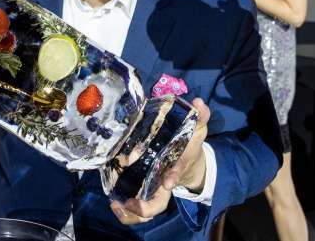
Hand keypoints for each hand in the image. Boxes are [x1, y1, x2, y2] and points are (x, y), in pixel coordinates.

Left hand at [110, 98, 210, 224]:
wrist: (191, 163)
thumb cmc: (189, 145)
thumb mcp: (197, 129)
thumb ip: (200, 116)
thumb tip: (198, 102)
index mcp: (178, 166)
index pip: (177, 172)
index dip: (173, 177)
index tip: (167, 183)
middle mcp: (166, 183)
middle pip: (158, 203)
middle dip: (145, 206)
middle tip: (132, 204)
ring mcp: (155, 191)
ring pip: (146, 211)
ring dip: (131, 213)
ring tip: (116, 205)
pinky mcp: (145, 192)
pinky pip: (136, 210)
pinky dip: (126, 213)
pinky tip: (114, 204)